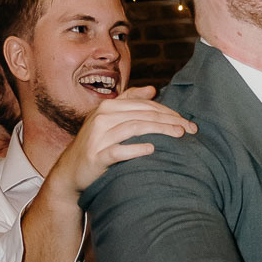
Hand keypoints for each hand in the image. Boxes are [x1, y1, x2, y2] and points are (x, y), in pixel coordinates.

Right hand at [43, 86, 196, 199]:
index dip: (168, 112)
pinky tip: (152, 150)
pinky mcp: (96, 156)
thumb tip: (153, 90)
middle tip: (190, 130)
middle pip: (142, 115)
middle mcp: (102, 117)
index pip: (145, 106)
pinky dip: (135, 149)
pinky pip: (118, 151)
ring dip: (159, 130)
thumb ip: (129, 102)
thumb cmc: (96, 145)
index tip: (188, 123)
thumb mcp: (109, 120)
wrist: (71, 171)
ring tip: (178, 136)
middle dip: (169, 121)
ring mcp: (98, 136)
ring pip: (133, 128)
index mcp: (109, 107)